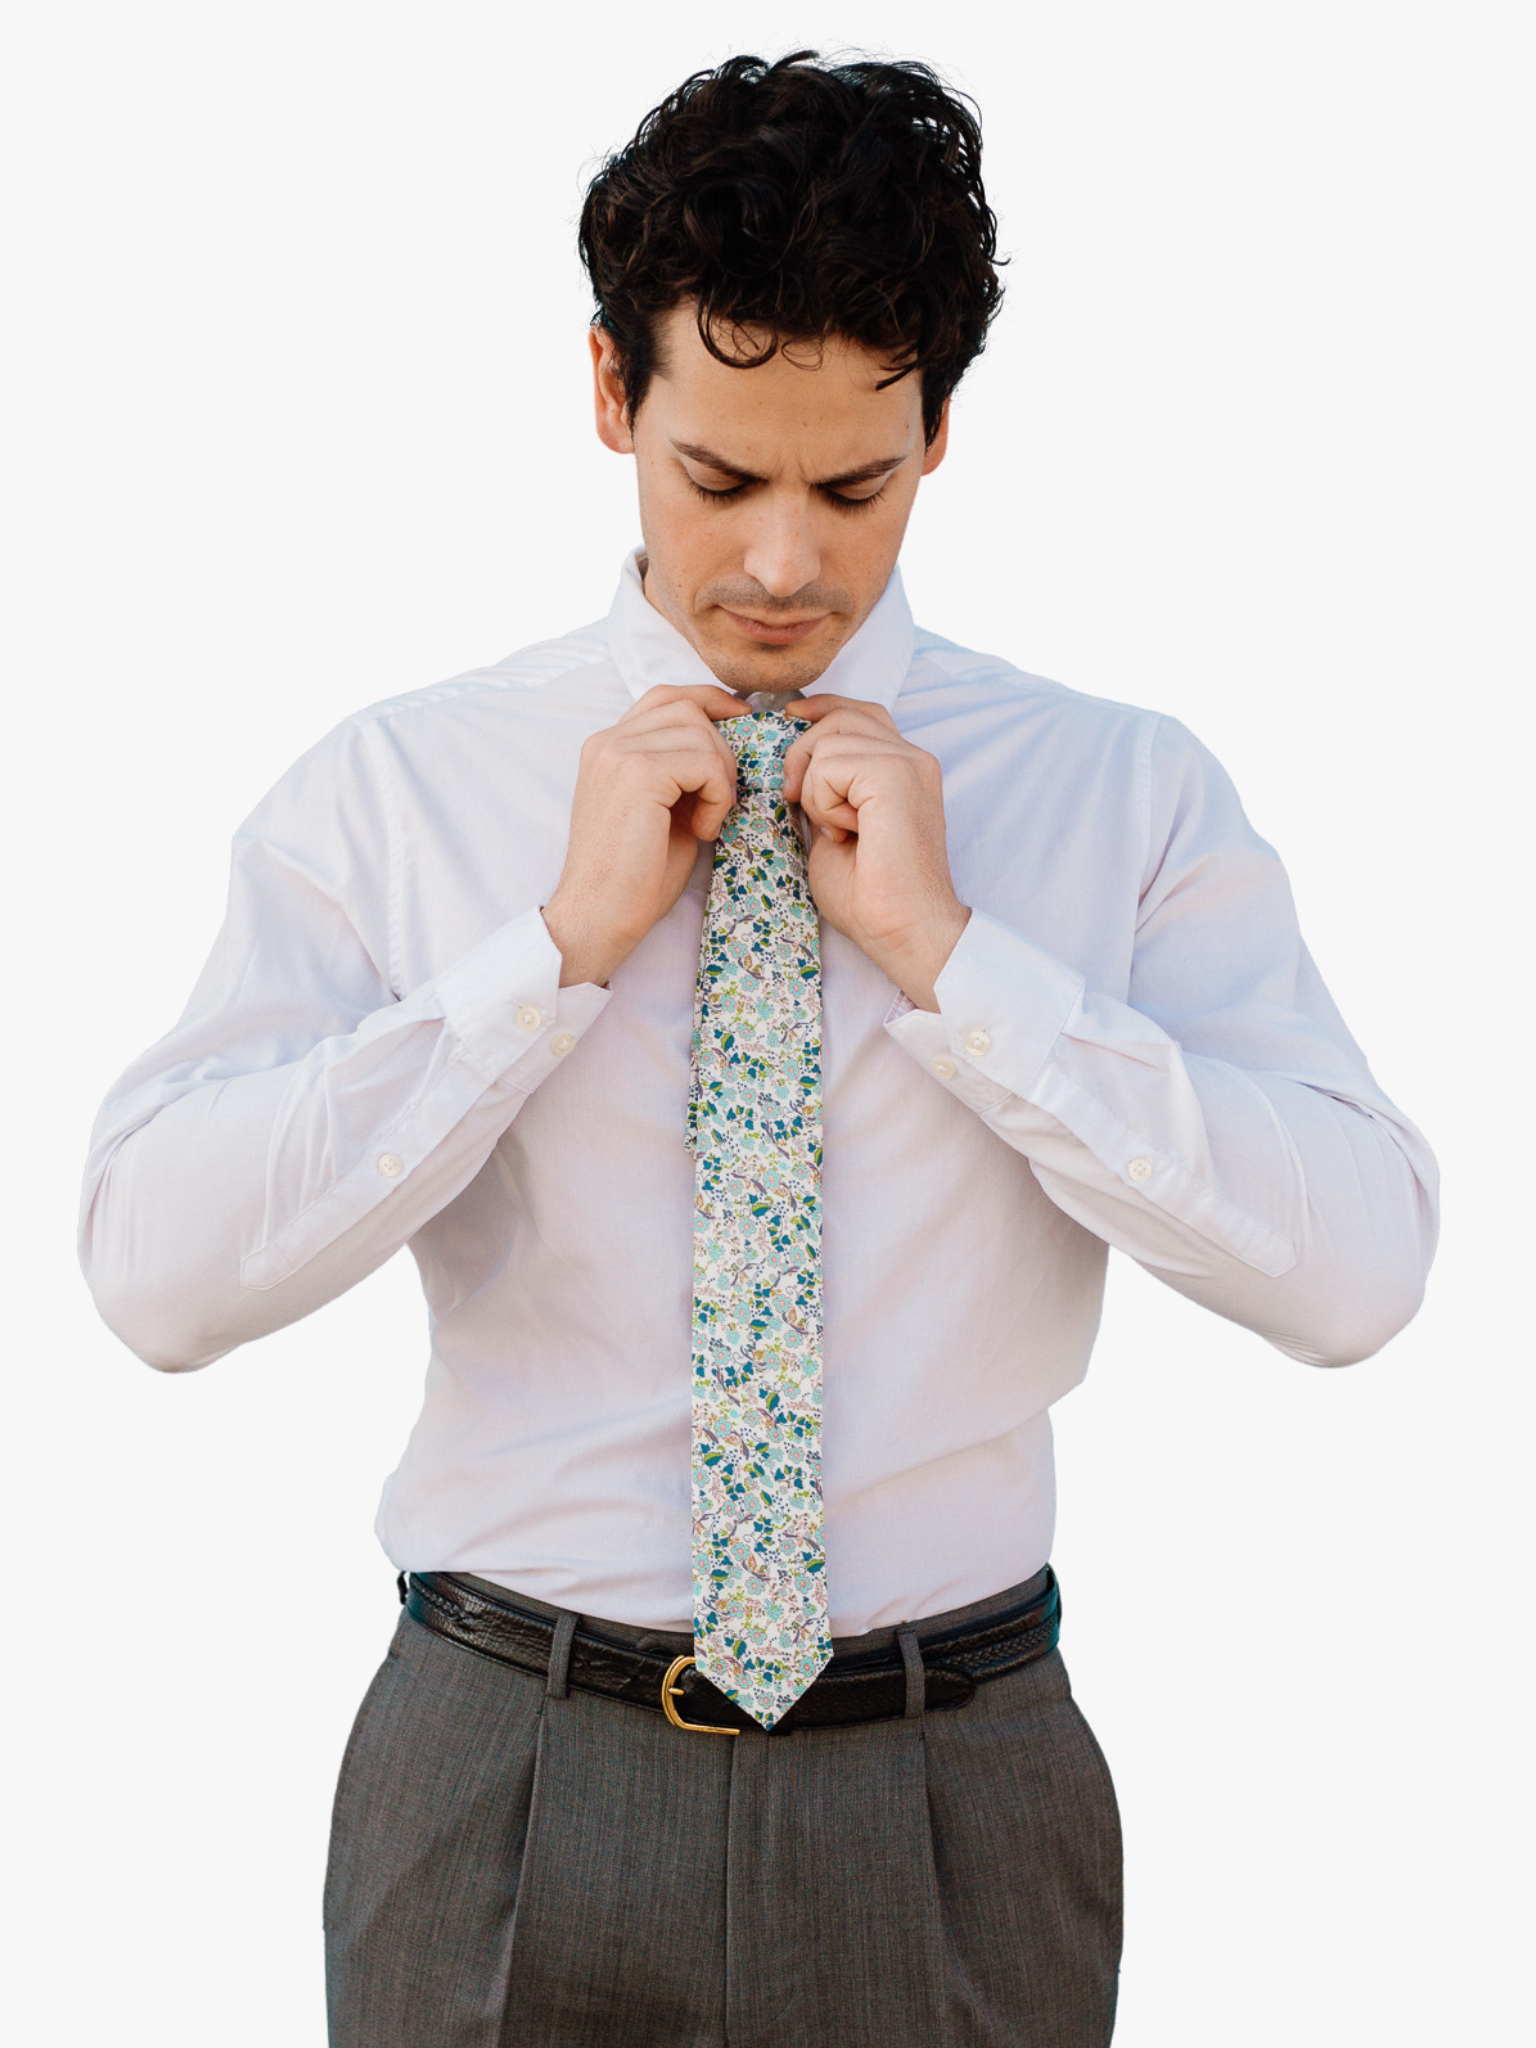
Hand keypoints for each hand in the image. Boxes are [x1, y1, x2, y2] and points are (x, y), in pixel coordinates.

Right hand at [542, 683, 745, 985]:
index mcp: (608, 746)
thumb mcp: (664, 808)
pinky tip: (702, 830)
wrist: (598, 916)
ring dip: (721, 778)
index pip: (667, 696)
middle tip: (718, 801)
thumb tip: (732, 741)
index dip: (711, 702)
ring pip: (701, 733)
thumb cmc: (636, 876)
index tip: (742, 724)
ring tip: (705, 821)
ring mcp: (618, 753)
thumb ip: (683, 769)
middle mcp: (607, 740)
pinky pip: (706, 763)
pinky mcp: (638, 774)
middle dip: (721, 749)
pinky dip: (718, 796)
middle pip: (688, 707)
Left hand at [782, 698, 969, 1009]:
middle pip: (839, 716)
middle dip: (803, 754)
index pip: (858, 712)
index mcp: (903, 767)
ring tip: (836, 829)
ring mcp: (908, 763)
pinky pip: (830, 763)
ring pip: (830, 738)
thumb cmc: (869, 894)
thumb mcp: (832, 826)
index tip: (790, 721)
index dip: (820, 711)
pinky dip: (822, 800)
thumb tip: (791, 765)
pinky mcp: (896, 776)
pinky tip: (843, 832)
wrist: (902, 929)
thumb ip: (821, 788)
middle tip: (799, 804)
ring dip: (815, 788)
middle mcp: (912, 757)